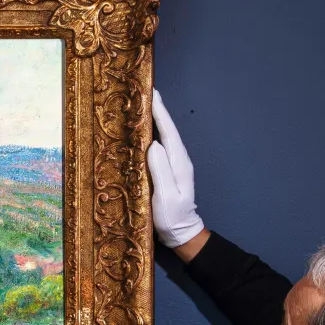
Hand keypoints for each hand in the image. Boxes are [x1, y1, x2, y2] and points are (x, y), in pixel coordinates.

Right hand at [147, 89, 206, 249]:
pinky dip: (153, 133)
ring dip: (155, 120)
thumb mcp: (166, 196)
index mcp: (179, 163)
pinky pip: (161, 146)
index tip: (152, 93)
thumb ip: (161, 170)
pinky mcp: (168, 170)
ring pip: (164, 136)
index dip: (160, 112)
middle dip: (157, 110)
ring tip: (143, 104)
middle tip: (145, 91)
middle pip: (167, 129)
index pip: (168, 132)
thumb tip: (153, 144)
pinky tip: (144, 130)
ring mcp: (175, 165)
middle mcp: (179, 160)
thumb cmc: (172, 217)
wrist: (181, 233)